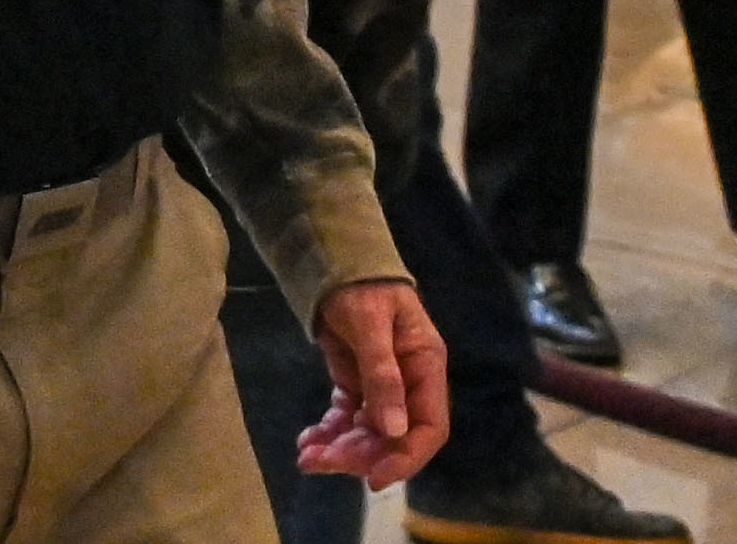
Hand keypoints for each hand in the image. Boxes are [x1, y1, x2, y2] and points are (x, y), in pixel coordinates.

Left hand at [300, 277, 450, 483]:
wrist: (333, 258)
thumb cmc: (360, 284)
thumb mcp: (370, 323)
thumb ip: (382, 375)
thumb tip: (394, 430)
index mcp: (426, 367)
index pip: (429, 426)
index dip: (406, 457)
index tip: (373, 478)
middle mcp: (409, 383)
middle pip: (394, 436)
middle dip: (359, 454)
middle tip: (320, 461)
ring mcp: (383, 386)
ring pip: (368, 432)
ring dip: (340, 448)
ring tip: (307, 456)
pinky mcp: (357, 382)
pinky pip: (348, 417)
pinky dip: (330, 432)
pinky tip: (308, 440)